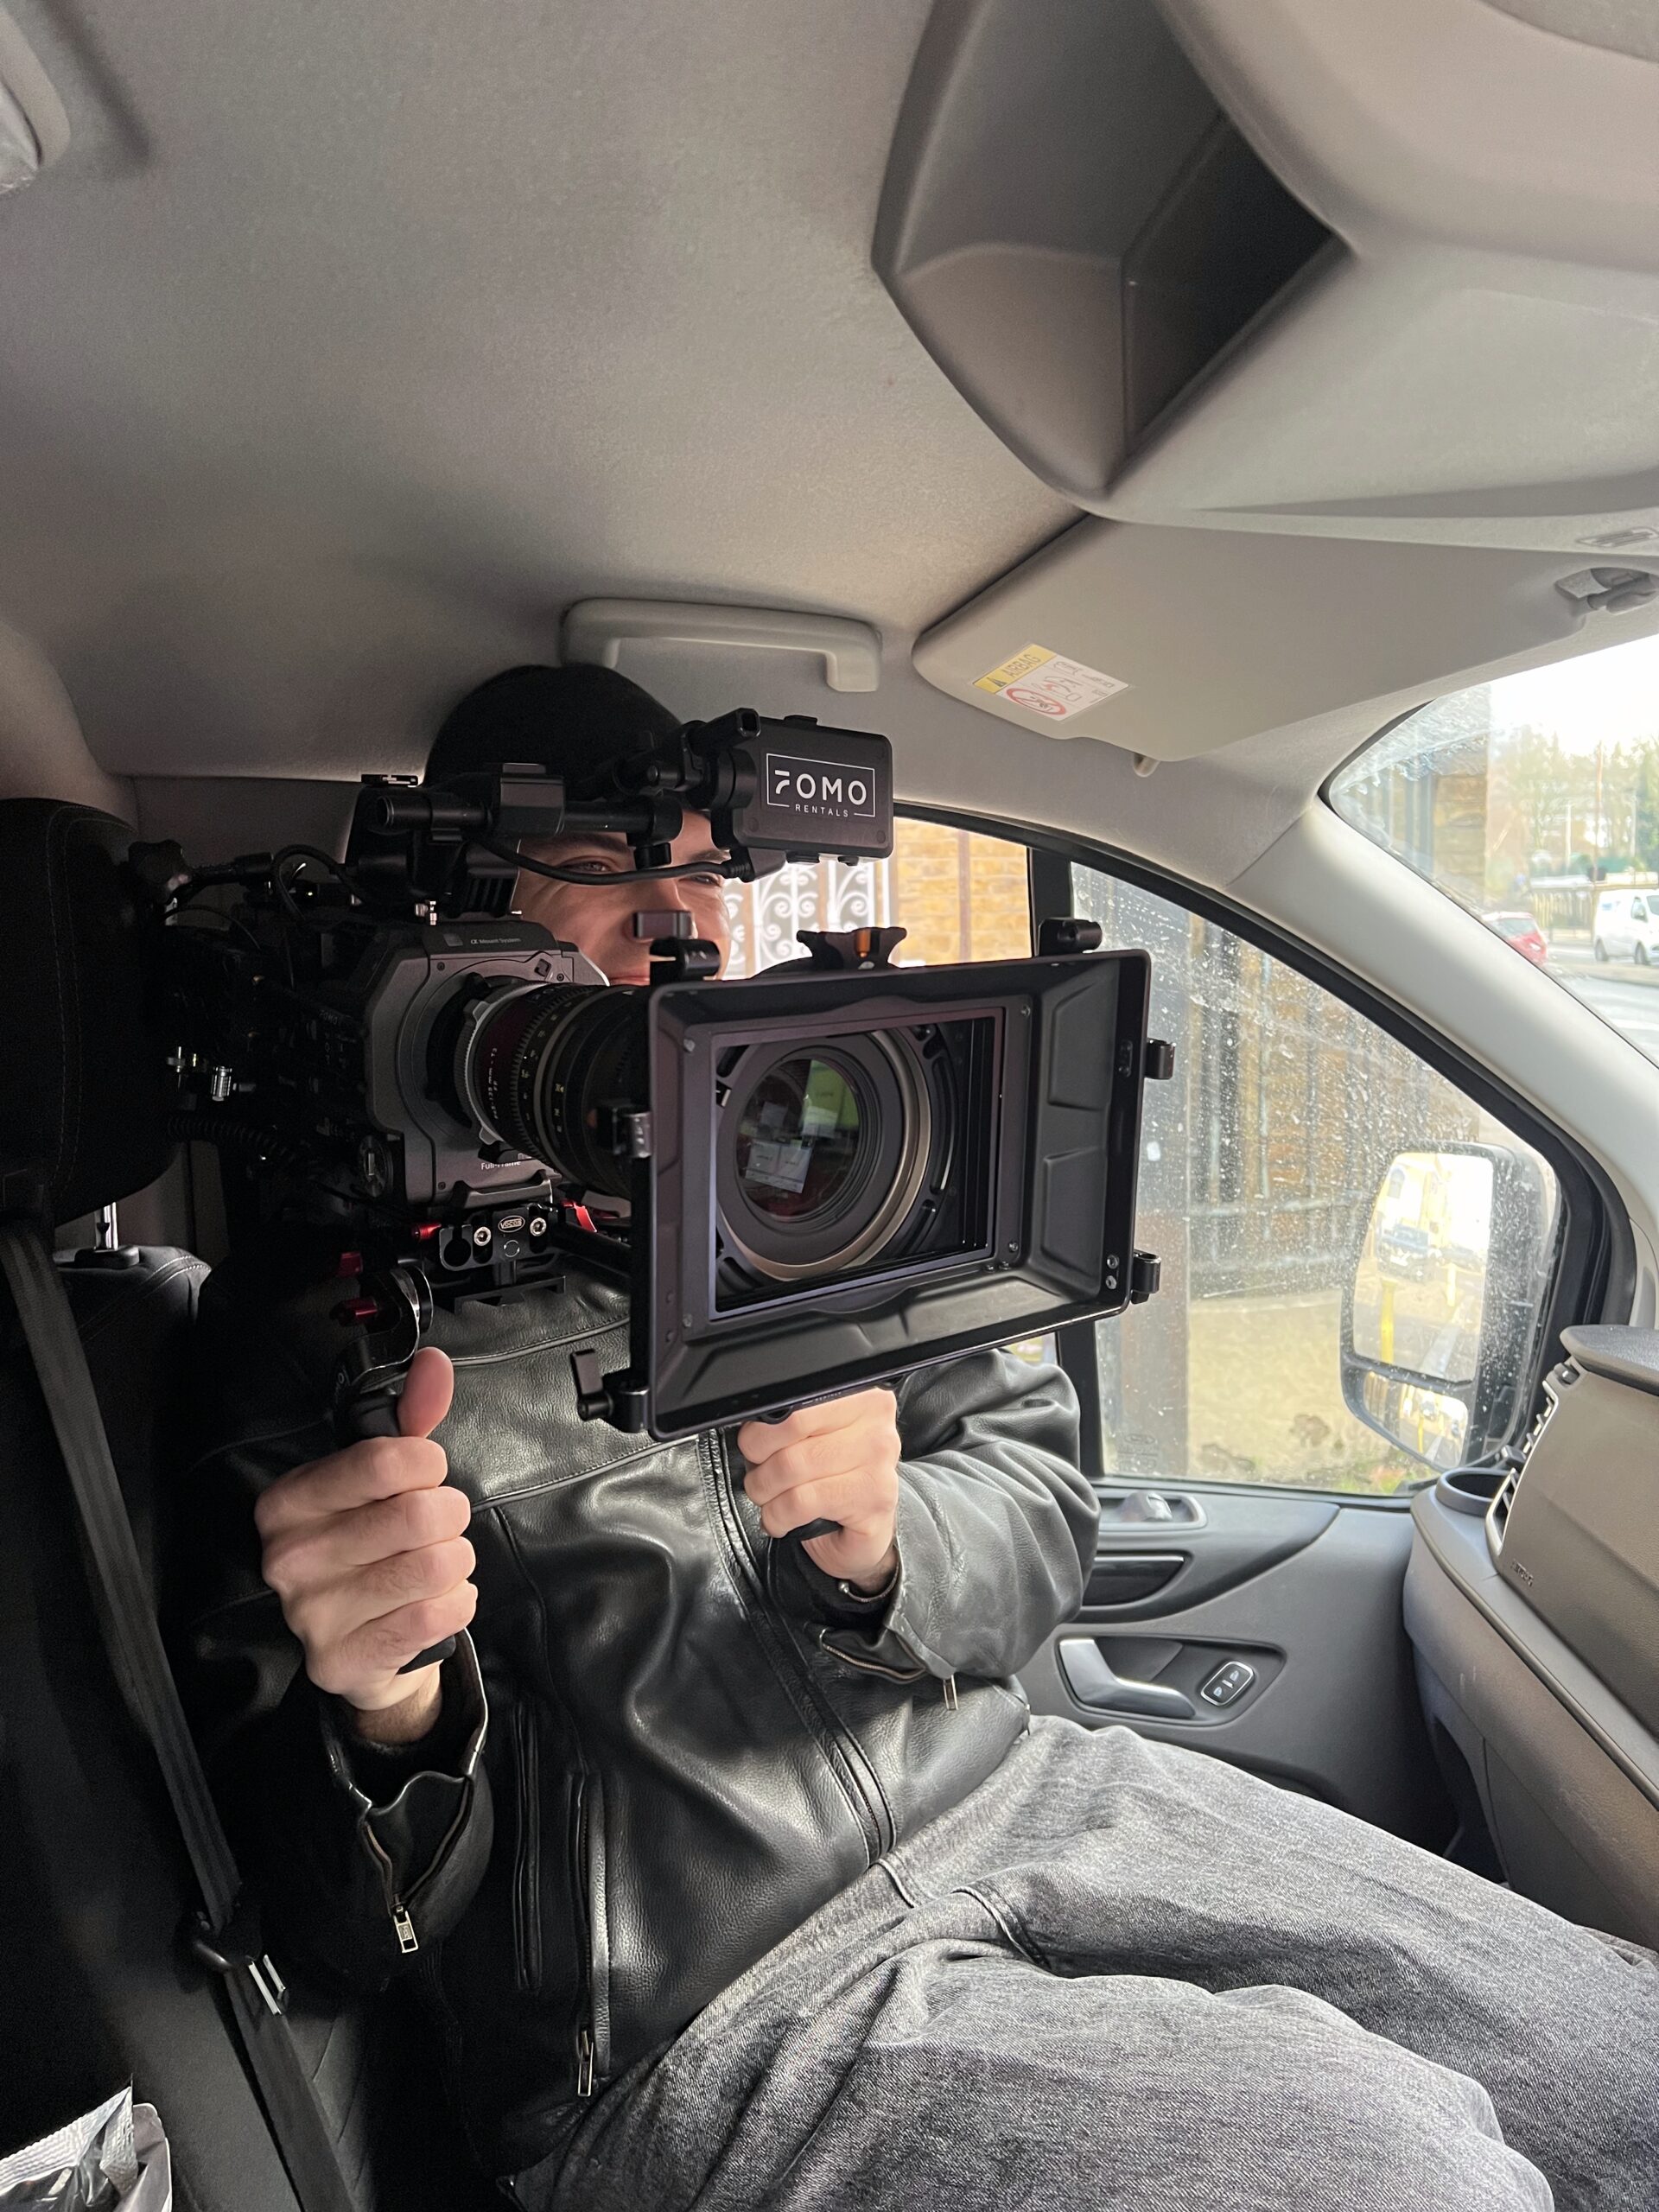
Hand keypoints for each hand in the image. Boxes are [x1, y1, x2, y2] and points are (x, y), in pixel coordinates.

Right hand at [255, 1347, 474, 1735]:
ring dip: (456, 1562)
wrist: (365, 1644)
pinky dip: (457, 1602)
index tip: (426, 1476)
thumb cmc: (374, 1545)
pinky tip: (435, 1602)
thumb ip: (411, 1415)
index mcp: (287, 1502)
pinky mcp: (340, 1661)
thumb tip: (434, 1365)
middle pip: (418, 1515)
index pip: (384, 1460)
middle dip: (450, 1517)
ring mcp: (308, 1615)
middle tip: (437, 1529)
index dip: (428, 1465)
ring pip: (435, 1566)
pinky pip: (436, 1614)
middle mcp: (286, 1557)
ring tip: (436, 1565)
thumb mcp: (386, 1476)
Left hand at [737, 1389, 900, 1590]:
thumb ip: (787, 1424)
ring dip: (766, 1491)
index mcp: (859, 1396)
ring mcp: (878, 1462)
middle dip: (760, 1460)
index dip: (763, 1427)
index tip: (754, 1445)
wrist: (861, 1533)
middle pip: (792, 1428)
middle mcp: (875, 1424)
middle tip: (759, 1476)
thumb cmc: (832, 1482)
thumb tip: (753, 1424)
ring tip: (770, 1499)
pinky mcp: (872, 1499)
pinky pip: (802, 1501)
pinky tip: (783, 1519)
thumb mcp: (808, 1442)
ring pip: (793, 1466)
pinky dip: (778, 1516)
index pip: (797, 1399)